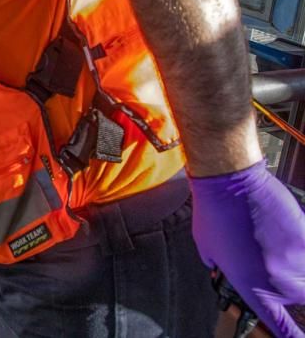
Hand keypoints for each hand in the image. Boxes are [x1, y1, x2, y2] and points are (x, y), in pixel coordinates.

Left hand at [190, 160, 304, 336]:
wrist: (232, 183)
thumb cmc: (214, 213)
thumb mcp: (208, 250)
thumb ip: (223, 268)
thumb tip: (226, 271)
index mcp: (251, 287)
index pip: (279, 323)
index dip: (292, 335)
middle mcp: (278, 280)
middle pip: (298, 297)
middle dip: (287, 284)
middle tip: (267, 257)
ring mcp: (297, 261)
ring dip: (296, 264)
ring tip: (273, 243)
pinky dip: (299, 246)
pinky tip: (284, 232)